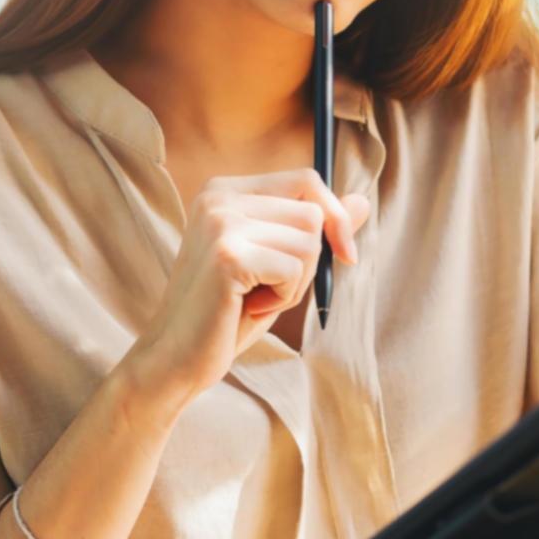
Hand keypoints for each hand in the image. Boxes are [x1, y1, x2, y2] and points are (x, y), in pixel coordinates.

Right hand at [132, 170, 370, 402]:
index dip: (334, 217)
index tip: (345, 254)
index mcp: (226, 190)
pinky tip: (247, 307)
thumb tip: (363, 201)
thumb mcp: (278, 263)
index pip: (306, 180)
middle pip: (313, 213)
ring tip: (255, 297)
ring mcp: (221, 223)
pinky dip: (284, 298)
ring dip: (296, 282)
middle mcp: (219, 197)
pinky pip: (294, 269)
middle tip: (270, 286)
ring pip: (309, 241)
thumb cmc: (227, 312)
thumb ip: (316, 229)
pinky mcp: (228, 256)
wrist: (175, 358)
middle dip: (309, 260)